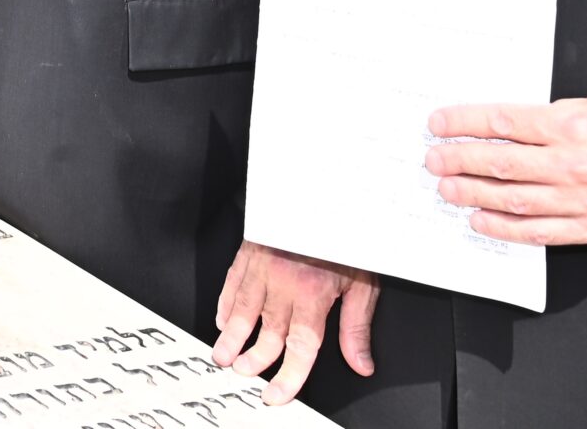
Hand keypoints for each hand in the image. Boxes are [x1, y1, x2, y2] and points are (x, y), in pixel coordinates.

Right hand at [212, 241, 379, 404]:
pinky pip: (233, 281)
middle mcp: (284, 283)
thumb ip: (357, 326)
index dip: (289, 376)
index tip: (278, 393)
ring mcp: (263, 266)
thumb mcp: (363, 281)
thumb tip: (360, 363)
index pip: (300, 346)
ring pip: (243, 309)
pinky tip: (223, 318)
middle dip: (255, 359)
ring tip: (222, 356)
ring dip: (231, 336)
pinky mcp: (250, 251)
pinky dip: (225, 302)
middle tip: (244, 374)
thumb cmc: (343, 234)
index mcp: (313, 293)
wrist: (323, 193)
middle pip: (267, 332)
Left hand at [426, 96, 586, 244]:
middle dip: (459, 160)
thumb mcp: (585, 107)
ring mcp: (580, 200)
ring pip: (513, 199)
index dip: (464, 123)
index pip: (503, 122)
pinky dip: (504, 228)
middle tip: (434, 160)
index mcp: (570, 126)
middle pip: (501, 162)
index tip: (437, 123)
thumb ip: (541, 117)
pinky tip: (479, 220)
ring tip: (447, 189)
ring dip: (473, 194)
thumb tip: (490, 125)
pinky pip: (537, 231)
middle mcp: (573, 164)